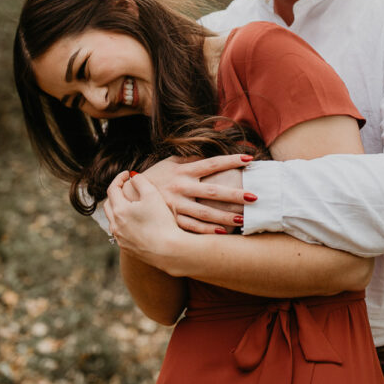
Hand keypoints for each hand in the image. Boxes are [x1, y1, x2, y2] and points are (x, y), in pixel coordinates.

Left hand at [104, 171, 180, 261]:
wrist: (168, 250)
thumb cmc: (161, 221)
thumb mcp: (152, 194)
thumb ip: (140, 181)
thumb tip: (133, 176)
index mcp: (119, 211)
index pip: (112, 189)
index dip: (119, 178)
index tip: (128, 174)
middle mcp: (115, 226)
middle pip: (109, 205)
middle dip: (116, 193)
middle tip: (127, 186)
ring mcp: (120, 239)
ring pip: (114, 219)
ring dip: (119, 208)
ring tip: (131, 203)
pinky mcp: (127, 248)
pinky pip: (121, 232)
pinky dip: (124, 222)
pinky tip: (136, 221)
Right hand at [136, 154, 255, 233]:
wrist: (129, 195)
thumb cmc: (156, 176)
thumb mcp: (170, 163)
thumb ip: (190, 159)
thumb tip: (210, 150)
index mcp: (183, 171)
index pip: (211, 164)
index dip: (230, 161)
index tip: (249, 159)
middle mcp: (182, 187)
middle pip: (212, 191)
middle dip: (234, 195)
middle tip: (254, 197)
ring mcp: (177, 205)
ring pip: (205, 213)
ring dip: (225, 217)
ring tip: (244, 219)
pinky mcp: (172, 220)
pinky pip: (193, 228)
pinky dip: (208, 231)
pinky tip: (223, 233)